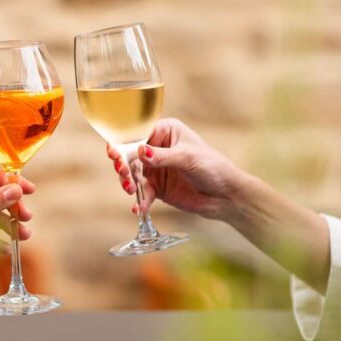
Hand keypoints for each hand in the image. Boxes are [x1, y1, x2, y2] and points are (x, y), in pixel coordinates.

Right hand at [107, 118, 247, 220]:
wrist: (226, 195)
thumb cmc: (213, 167)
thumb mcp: (187, 158)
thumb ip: (162, 157)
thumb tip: (140, 153)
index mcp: (165, 132)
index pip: (137, 134)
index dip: (123, 143)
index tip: (114, 153)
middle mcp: (157, 148)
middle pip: (130, 154)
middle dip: (123, 164)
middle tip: (123, 173)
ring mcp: (156, 169)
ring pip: (132, 174)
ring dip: (128, 182)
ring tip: (130, 190)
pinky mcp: (158, 188)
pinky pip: (143, 193)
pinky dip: (139, 201)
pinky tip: (138, 208)